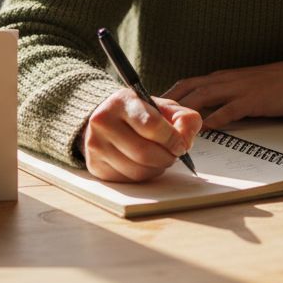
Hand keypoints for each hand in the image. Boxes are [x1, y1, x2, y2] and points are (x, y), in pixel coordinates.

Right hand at [81, 88, 201, 182]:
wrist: (105, 120)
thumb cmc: (139, 114)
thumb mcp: (162, 107)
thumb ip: (182, 118)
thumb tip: (187, 139)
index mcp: (122, 102)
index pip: (151, 125)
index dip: (172, 139)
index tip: (181, 145)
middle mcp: (103, 122)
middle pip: (144, 152)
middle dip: (167, 158)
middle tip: (174, 155)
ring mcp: (96, 145)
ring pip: (137, 170)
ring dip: (157, 169)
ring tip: (160, 159)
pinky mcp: (95, 166)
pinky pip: (128, 180)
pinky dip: (143, 176)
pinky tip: (145, 165)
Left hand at [163, 61, 282, 129]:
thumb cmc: (268, 85)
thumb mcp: (238, 86)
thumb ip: (219, 96)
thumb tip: (200, 112)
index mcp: (219, 77)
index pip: (187, 83)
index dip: (168, 93)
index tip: (152, 106)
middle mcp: (224, 80)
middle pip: (189, 88)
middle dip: (168, 102)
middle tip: (152, 117)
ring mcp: (237, 89)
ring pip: (203, 96)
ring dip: (185, 111)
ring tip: (171, 125)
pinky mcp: (251, 100)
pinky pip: (229, 109)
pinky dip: (214, 119)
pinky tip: (205, 129)